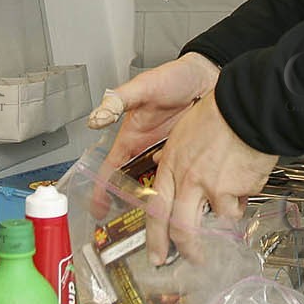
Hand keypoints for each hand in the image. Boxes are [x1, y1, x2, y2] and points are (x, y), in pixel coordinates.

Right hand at [86, 54, 220, 217]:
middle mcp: (147, 151)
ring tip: (166, 223)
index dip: (102, 191)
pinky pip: (184, 180)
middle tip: (138, 228)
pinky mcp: (190, 158)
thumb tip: (96, 117)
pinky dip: (185, 192)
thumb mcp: (143, 87)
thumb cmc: (173, 76)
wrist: (208, 74)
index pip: (111, 170)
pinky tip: (191, 203)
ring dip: (162, 203)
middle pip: (135, 186)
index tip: (98, 211)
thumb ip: (118, 101)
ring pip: (160, 188)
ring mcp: (169, 156)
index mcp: (131, 138)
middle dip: (134, 208)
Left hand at [146, 89, 277, 264]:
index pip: (156, 210)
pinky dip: (243, 199)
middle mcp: (188, 180)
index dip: (155, 237)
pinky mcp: (236, 190)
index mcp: (172, 165)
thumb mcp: (183, 131)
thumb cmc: (219, 113)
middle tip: (193, 259)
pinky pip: (239, 205)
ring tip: (234, 196)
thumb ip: (173, 155)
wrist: (247, 108)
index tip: (157, 253)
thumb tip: (164, 165)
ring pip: (216, 219)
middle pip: (181, 228)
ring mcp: (212, 187)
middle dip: (187, 250)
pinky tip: (245, 179)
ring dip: (226, 213)